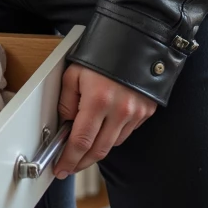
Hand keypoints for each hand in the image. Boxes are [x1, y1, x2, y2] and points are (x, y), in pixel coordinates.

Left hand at [53, 63, 156, 177]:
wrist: (136, 39)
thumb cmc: (103, 52)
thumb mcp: (74, 72)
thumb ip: (66, 102)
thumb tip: (66, 124)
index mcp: (98, 100)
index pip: (81, 142)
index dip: (69, 159)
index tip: (61, 168)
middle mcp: (120, 110)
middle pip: (98, 151)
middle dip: (81, 162)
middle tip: (69, 166)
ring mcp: (136, 113)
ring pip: (112, 145)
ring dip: (97, 150)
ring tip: (84, 145)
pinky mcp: (146, 112)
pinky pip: (125, 133)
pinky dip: (112, 136)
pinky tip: (104, 129)